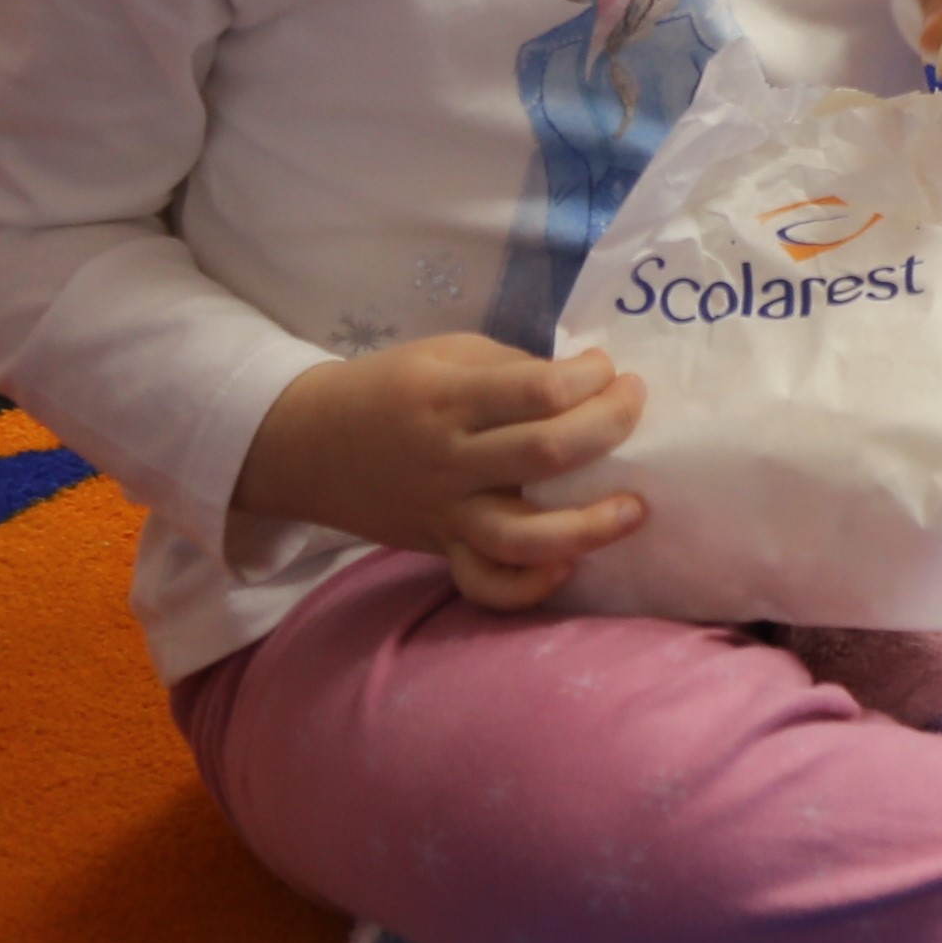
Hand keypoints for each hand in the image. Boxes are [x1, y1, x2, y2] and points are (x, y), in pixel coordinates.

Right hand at [235, 337, 648, 609]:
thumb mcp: (449, 355)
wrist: (306, 444)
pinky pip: (483, 584)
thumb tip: (591, 387)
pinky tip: (568, 566)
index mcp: (451, 399)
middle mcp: (450, 460)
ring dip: (588, 527)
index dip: (592, 377)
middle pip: (546, 454)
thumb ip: (515, 371)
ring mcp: (445, 512)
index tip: (607, 369)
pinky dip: (526, 587)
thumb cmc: (394, 389)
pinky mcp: (441, 548)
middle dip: (611, 427)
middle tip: (635, 406)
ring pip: (521, 536)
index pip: (540, 391)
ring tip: (634, 509)